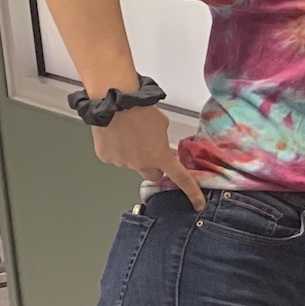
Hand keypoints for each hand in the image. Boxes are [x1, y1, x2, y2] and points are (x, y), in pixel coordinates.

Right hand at [91, 104, 205, 209]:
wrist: (113, 101)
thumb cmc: (140, 109)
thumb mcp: (162, 124)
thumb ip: (161, 139)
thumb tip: (155, 142)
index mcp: (160, 157)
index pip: (181, 179)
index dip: (192, 192)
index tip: (198, 203)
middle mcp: (141, 164)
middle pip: (152, 175)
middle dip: (152, 166)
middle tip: (148, 151)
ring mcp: (122, 162)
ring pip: (131, 164)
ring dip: (132, 154)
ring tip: (127, 134)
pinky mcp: (106, 157)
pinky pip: (114, 157)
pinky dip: (115, 149)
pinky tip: (115, 134)